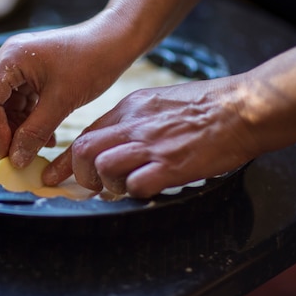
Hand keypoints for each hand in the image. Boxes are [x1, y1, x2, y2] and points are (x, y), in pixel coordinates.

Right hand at [0, 18, 133, 167]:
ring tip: (37, 143)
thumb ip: (35, 132)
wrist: (114, 42)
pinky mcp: (27, 71)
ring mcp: (16, 64)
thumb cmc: (92, 64)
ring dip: (12, 125)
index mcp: (11, 59)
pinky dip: (24, 118)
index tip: (10, 151)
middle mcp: (6, 57)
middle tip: (15, 147)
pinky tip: (45, 134)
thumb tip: (15, 160)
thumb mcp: (62, 102)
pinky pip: (14, 99)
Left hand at [43, 76, 258, 197]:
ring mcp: (152, 145)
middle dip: (79, 173)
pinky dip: (135, 194)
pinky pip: (136, 186)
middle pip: (84, 149)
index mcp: (131, 108)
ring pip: (103, 166)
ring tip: (122, 188)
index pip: (86, 134)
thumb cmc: (206, 105)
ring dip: (106, 184)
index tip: (53, 174)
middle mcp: (135, 125)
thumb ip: (134, 120)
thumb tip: (116, 142)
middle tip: (91, 186)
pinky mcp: (171, 166)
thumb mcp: (159, 101)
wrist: (242, 107)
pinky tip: (147, 190)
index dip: (67, 159)